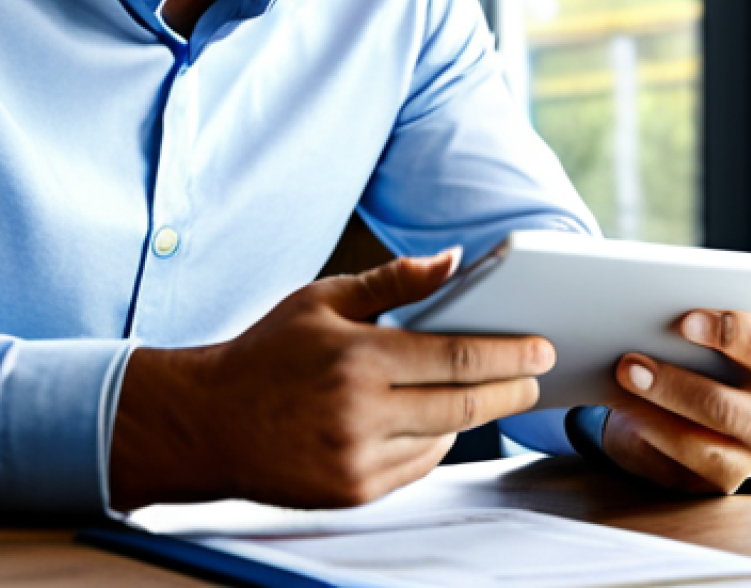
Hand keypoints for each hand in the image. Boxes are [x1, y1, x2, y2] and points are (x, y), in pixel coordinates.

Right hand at [109, 250, 554, 510]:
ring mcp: (357, 458)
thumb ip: (393, 281)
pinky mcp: (353, 491)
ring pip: (445, 438)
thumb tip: (451, 259)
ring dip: (476, 415)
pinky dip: (437, 440)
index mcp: (356, 356)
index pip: (455, 356)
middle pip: (465, 405)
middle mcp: (359, 412)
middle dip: (511, 390)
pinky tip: (436, 419)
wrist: (210, 421)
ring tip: (490, 392)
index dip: (508, 354)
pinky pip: (418, 465)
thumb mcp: (323, 300)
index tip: (540, 348)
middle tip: (535, 378)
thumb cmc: (268, 351)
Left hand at [602, 310, 750, 493]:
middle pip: (722, 407)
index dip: (728, 333)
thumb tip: (641, 323)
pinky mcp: (712, 483)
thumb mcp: (700, 341)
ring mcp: (744, 459)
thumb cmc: (694, 361)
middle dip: (670, 386)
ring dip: (648, 417)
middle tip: (629, 366)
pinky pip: (673, 467)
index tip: (685, 323)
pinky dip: (641, 439)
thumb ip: (687, 332)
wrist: (686, 413)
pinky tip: (622, 418)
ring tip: (618, 393)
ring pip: (695, 445)